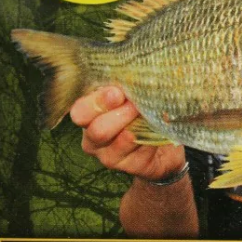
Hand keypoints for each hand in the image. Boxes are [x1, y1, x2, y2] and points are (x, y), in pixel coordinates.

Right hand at [69, 86, 185, 181]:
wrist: (162, 144)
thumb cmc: (140, 111)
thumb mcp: (128, 94)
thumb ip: (123, 86)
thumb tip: (131, 74)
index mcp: (87, 116)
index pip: (79, 112)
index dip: (97, 102)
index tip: (117, 92)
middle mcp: (92, 139)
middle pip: (97, 131)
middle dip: (119, 114)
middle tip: (134, 104)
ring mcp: (108, 157)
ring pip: (120, 142)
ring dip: (137, 125)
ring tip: (148, 113)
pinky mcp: (129, 167)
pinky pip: (141, 151)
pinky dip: (151, 137)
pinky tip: (157, 128)